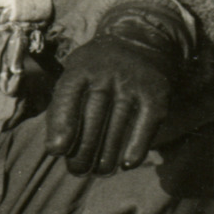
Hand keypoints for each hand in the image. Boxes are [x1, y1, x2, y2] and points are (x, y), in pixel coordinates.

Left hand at [51, 24, 180, 174]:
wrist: (142, 42)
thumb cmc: (98, 71)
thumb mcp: (75, 74)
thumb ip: (63, 107)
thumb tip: (56, 149)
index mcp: (81, 68)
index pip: (68, 96)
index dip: (62, 125)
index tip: (58, 151)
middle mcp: (107, 73)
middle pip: (94, 116)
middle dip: (84, 150)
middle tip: (78, 171)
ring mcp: (134, 82)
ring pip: (118, 125)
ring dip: (108, 155)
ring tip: (99, 171)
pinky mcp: (156, 93)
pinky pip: (146, 123)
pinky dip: (137, 146)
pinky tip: (127, 163)